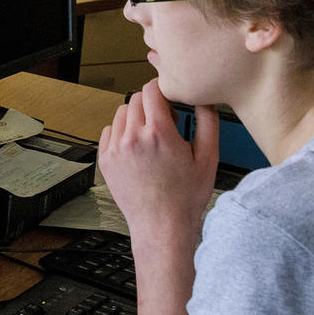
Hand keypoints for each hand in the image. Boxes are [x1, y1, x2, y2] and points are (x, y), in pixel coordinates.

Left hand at [97, 80, 219, 238]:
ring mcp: (115, 149)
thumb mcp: (208, 157)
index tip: (170, 98)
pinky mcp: (105, 160)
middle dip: (151, 103)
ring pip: (122, 113)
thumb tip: (204, 99)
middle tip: (166, 121)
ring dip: (136, 117)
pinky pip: (109, 131)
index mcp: (158, 134)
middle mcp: (132, 138)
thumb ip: (208, 122)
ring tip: (151, 136)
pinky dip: (122, 132)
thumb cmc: (186, 196)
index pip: (151, 90)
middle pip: (136, 99)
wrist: (162, 225)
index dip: (162, 89)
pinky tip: (137, 147)